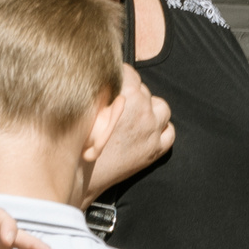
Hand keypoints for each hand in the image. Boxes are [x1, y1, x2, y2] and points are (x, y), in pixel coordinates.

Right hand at [87, 64, 173, 200]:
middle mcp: (144, 111)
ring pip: (161, 107)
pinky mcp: (156, 150)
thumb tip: (104, 74)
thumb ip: (101, 90)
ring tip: (135, 114)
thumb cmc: (79, 140)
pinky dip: (162, 129)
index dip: (120, 75)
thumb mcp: (87, 107)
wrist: (83, 175)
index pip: (130, 73)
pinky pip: (169, 132)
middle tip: (117, 102)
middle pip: (144, 90)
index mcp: (127, 96)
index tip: (114, 79)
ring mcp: (153, 131)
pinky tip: (148, 130)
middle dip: (132, 93)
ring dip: (151, 108)